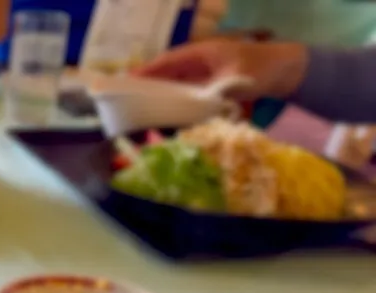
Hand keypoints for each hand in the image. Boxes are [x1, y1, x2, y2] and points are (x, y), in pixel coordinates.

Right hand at [134, 39, 309, 100]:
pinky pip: (184, 97)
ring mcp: (201, 76)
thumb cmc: (260, 68)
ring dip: (159, 99)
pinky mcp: (206, 89)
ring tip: (142, 113)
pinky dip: (175, 107)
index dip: (146, 71)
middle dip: (146, 87)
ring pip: (173, 87)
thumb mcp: (235, 80)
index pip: (167, 61)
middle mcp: (197, 63)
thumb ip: (212, 92)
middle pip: (165, 75)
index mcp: (201, 52)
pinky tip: (167, 120)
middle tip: (127, 102)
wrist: (285, 72)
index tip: (127, 81)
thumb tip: (190, 107)